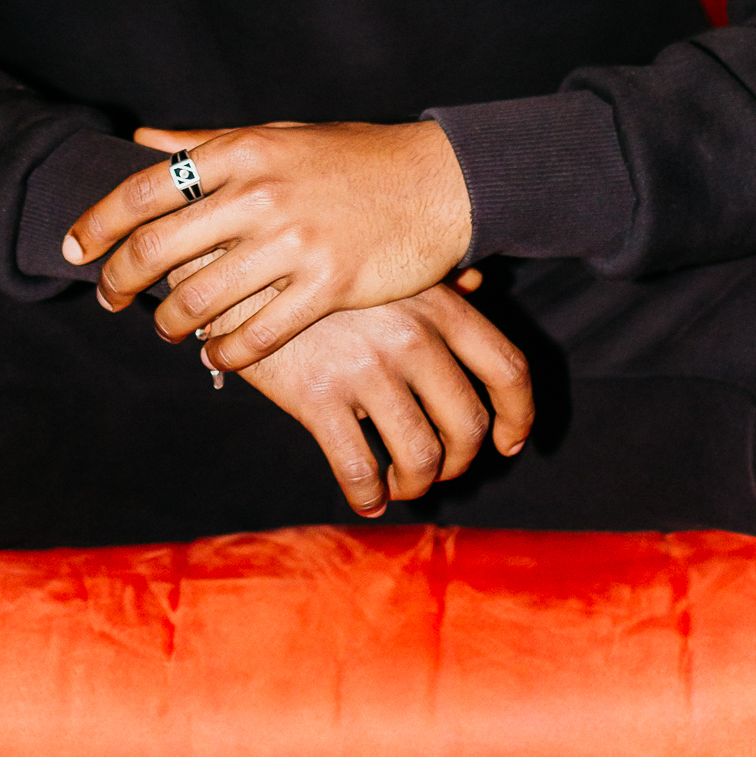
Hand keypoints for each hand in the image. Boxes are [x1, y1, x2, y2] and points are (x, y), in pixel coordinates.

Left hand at [63, 119, 473, 368]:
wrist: (439, 182)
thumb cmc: (353, 157)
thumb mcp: (278, 136)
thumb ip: (207, 143)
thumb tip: (142, 142)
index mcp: (244, 151)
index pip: (146, 189)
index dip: (99, 223)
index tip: (74, 249)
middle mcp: (262, 192)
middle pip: (159, 248)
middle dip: (121, 281)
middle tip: (109, 298)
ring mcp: (295, 241)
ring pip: (201, 299)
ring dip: (171, 323)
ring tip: (167, 329)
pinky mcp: (328, 285)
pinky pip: (256, 334)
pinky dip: (225, 353)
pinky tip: (216, 356)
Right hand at [215, 284, 532, 517]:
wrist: (237, 260)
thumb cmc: (319, 262)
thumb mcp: (385, 260)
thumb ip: (436, 278)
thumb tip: (479, 280)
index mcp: (437, 303)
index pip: (508, 369)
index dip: (518, 416)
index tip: (510, 443)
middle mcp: (411, 335)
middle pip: (469, 425)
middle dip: (459, 461)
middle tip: (438, 467)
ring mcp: (365, 366)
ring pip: (421, 457)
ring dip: (417, 483)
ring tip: (399, 481)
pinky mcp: (316, 396)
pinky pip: (359, 470)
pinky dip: (369, 495)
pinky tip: (366, 497)